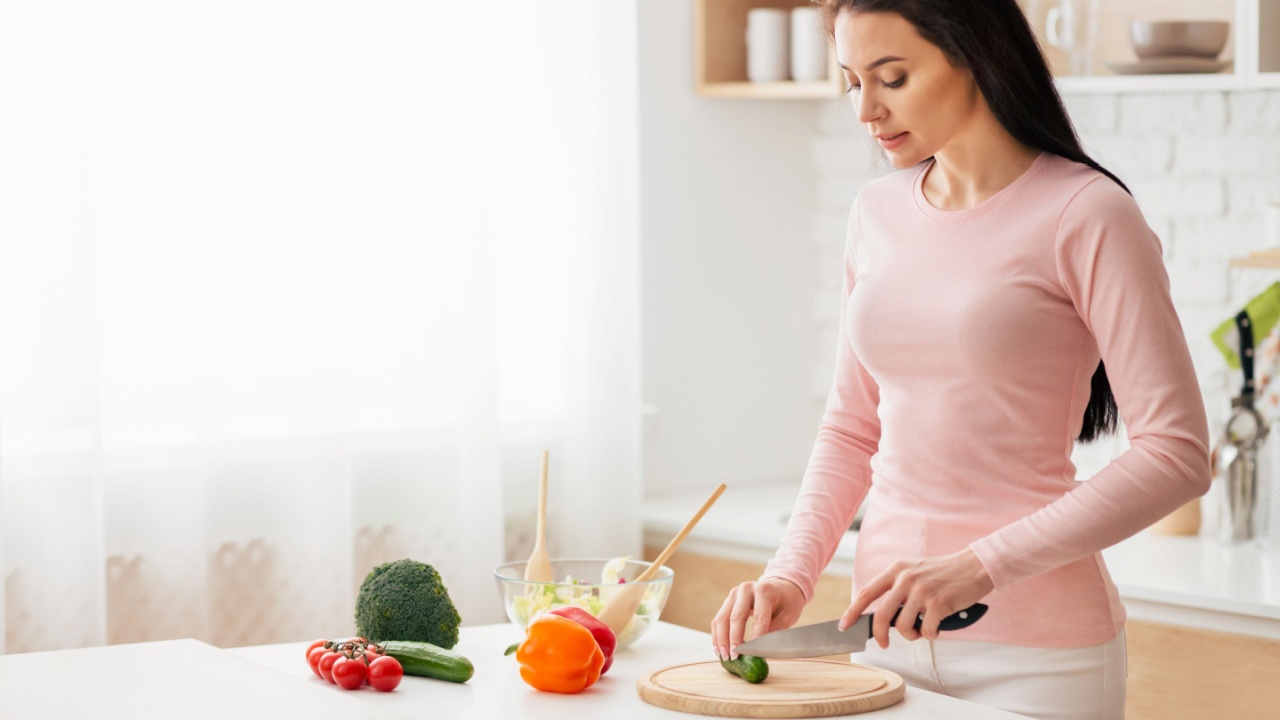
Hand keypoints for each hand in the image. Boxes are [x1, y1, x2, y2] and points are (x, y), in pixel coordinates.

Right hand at [710, 577, 804, 659]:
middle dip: (733, 639)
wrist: (781, 586)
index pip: (759, 617)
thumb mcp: (788, 615)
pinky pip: (719, 619)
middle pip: (736, 616)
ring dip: (721, 639)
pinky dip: (717, 635)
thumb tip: (760, 651)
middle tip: (734, 656)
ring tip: (724, 656)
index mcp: (764, 591)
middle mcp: (746, 589)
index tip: (753, 653)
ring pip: (722, 618)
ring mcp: (734, 594)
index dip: (756, 636)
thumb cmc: (786, 602)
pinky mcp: (728, 601)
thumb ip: (775, 631)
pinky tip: (719, 648)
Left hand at [838, 547, 993, 648]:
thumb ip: (898, 588)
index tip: (844, 625)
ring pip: (903, 627)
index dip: (852, 610)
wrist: (975, 565)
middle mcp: (906, 579)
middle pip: (881, 615)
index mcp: (897, 570)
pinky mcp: (939, 603)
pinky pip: (927, 631)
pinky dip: (931, 635)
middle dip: (879, 635)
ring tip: (921, 630)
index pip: (867, 592)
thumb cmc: (945, 572)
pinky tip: (937, 626)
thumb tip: (884, 617)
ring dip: (912, 635)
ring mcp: (922, 591)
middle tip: (884, 644)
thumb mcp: (915, 571)